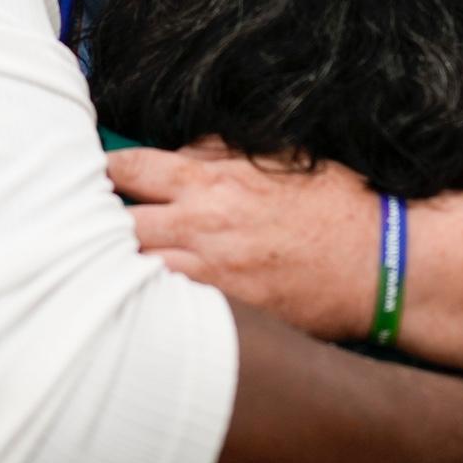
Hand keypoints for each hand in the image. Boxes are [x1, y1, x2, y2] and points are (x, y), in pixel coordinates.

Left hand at [106, 139, 377, 340]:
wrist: (379, 261)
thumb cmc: (331, 203)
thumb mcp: (273, 156)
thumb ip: (213, 149)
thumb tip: (170, 148)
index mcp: (207, 181)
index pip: (125, 169)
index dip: (101, 173)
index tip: (94, 178)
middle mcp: (199, 227)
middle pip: (112, 226)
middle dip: (93, 224)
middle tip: (83, 225)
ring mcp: (208, 276)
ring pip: (129, 273)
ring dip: (116, 267)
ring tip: (104, 265)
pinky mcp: (223, 313)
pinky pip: (166, 310)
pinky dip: (148, 303)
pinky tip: (138, 302)